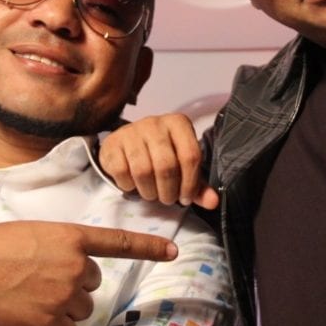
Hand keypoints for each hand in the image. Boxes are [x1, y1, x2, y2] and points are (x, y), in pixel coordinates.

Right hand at [0, 221, 178, 325]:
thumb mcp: (34, 234)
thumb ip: (62, 248)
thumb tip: (78, 273)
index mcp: (72, 238)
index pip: (118, 243)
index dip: (148, 247)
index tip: (173, 252)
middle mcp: (77, 267)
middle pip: (92, 284)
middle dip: (71, 283)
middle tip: (37, 278)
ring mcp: (66, 296)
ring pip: (80, 309)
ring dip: (61, 306)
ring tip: (28, 295)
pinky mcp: (52, 322)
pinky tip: (27, 314)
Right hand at [99, 114, 218, 208]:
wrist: (125, 144)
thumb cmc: (159, 156)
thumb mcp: (182, 167)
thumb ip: (198, 185)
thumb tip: (213, 202)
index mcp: (178, 123)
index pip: (191, 156)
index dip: (190, 184)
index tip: (185, 198)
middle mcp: (155, 122)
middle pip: (167, 166)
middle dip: (168, 191)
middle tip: (167, 199)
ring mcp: (132, 131)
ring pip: (143, 171)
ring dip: (149, 192)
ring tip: (151, 194)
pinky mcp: (112, 143)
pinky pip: (122, 172)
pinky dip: (129, 186)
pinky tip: (133, 185)